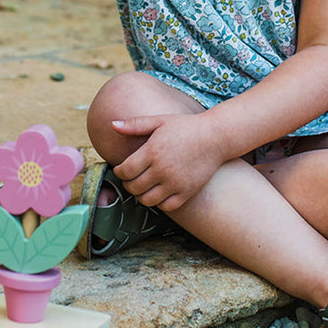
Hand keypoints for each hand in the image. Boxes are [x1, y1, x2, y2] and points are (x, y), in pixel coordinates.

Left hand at [110, 113, 225, 212]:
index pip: (125, 171)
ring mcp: (175, 183)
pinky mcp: (187, 192)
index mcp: (153, 151)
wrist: (216, 137)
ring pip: (147, 200)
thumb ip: (135, 124)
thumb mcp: (159, 121)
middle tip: (131, 178)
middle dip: (128, 184)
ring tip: (143, 186)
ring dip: (141, 195)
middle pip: (133, 187)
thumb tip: (112, 124)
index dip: (119, 172)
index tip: (121, 169)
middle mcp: (162, 170)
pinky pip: (166, 206)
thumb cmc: (186, 126)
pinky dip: (159, 202)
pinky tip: (159, 192)